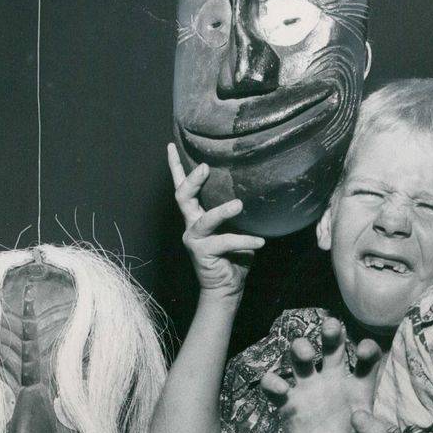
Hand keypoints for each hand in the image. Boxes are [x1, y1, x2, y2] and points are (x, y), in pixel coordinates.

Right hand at [168, 143, 264, 297]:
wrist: (226, 287)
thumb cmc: (234, 256)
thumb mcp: (238, 228)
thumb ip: (239, 214)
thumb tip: (259, 192)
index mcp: (196, 215)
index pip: (183, 187)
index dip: (176, 166)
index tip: (172, 145)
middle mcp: (192, 224)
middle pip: (183, 197)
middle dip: (192, 180)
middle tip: (205, 167)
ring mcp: (195, 239)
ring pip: (205, 220)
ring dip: (222, 211)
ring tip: (238, 204)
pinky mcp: (203, 253)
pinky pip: (225, 242)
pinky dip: (245, 241)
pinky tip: (260, 242)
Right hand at [261, 319, 387, 432]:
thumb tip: (361, 416)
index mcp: (358, 390)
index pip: (365, 361)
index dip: (366, 351)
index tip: (364, 350)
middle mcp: (334, 384)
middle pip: (332, 349)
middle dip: (331, 334)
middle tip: (330, 327)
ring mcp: (310, 392)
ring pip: (301, 360)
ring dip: (300, 348)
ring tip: (304, 353)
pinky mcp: (289, 406)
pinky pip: (277, 387)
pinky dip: (273, 382)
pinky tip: (279, 388)